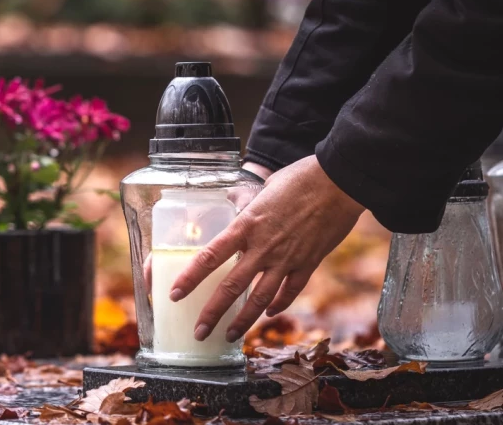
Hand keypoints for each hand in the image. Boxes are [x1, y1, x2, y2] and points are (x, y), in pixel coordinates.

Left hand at [169, 155, 364, 342]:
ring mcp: (287, 258)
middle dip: (212, 313)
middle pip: (232, 287)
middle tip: (199, 332)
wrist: (339, 182)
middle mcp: (263, 247)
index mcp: (246, 225)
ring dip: (243, 320)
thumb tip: (234, 201)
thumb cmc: (300, 179)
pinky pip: (291, 291)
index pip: (210, 257)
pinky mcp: (309, 263)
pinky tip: (268, 313)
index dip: (190, 278)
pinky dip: (278, 305)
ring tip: (230, 335)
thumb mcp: (264, 188)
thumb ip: (247, 202)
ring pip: (261, 299)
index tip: (175, 294)